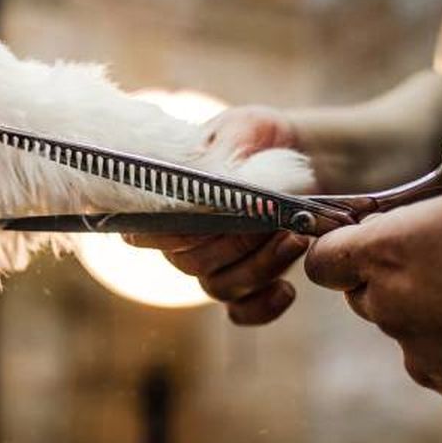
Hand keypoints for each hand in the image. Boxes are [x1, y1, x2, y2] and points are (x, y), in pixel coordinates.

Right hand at [125, 105, 308, 325]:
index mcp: (165, 203)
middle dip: (237, 244)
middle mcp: (181, 243)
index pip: (145, 232)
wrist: (295, 154)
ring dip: (260, 268)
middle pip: (193, 263)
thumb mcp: (240, 130)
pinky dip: (264, 307)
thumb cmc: (256, 138)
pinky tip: (287, 290)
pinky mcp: (246, 284)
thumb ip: (222, 153)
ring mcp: (213, 267)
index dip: (172, 234)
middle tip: (276, 220)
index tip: (207, 218)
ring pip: (221, 287)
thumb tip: (211, 179)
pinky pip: (243, 312)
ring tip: (295, 238)